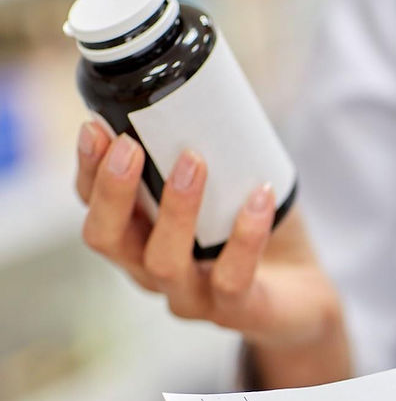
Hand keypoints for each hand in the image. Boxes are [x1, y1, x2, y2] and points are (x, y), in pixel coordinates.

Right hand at [75, 122, 349, 387]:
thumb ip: (206, 151)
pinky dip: (246, 236)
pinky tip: (260, 197)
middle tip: (129, 145)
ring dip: (175, 209)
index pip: (95, 209)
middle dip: (113, 191)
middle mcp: (153, 273)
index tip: (95, 126)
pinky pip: (233, 278)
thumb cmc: (256, 234)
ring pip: (163, 263)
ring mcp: (192, 297)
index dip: (88, 171)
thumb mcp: (225, 189)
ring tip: (194, 160)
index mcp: (140, 240)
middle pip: (108, 241)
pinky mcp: (237, 312)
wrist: (303, 296)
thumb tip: (204, 88)